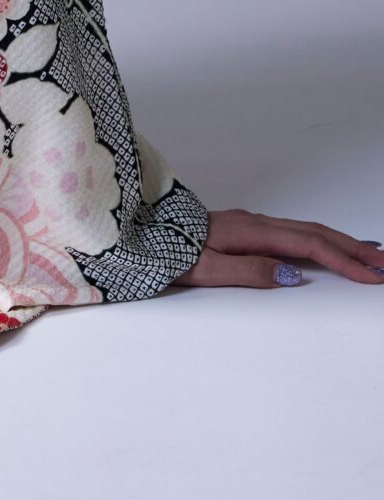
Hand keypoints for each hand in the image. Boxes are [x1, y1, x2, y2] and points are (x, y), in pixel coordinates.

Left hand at [177, 206, 383, 288]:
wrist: (140, 231)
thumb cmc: (168, 252)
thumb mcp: (205, 269)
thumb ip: (250, 272)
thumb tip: (292, 276)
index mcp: (252, 232)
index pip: (310, 246)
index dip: (345, 261)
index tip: (373, 276)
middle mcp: (256, 223)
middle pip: (317, 233)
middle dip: (355, 249)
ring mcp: (252, 224)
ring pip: (307, 230)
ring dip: (341, 243)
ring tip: (370, 257)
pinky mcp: (246, 229)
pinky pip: (293, 232)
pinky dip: (320, 240)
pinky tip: (327, 248)